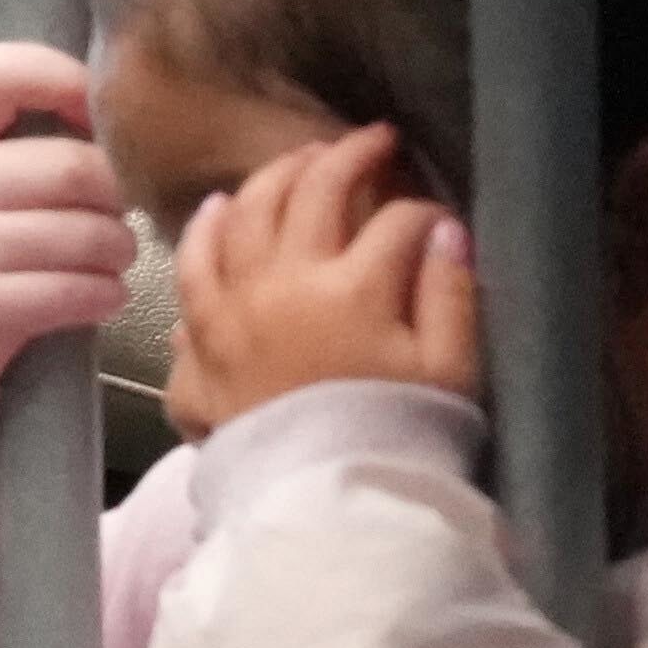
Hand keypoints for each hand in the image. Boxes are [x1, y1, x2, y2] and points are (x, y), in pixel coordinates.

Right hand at [0, 42, 136, 385]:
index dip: (66, 80)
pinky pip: (75, 290)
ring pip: (84, 232)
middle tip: (121, 210)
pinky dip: (106, 294)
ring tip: (113, 255)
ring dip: (119, 248)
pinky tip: (101, 294)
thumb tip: (112, 121)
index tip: (97, 115)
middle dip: (117, 192)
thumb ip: (9, 139)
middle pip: (71, 165)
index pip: (1, 73)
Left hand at [165, 119, 474, 426]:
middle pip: (316, 193)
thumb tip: (447, 227)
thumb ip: (452, 292)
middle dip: (351, 157)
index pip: (397, 220)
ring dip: (280, 174)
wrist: (324, 506)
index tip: (437, 215)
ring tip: (307, 159)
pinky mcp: (205, 333)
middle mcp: (289, 282)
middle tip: (373, 141)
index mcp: (357, 289)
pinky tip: (221, 203)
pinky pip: (195, 262)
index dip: (424, 209)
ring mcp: (238, 304)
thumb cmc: (398, 439)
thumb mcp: (451, 372)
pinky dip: (208, 226)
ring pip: (251, 211)